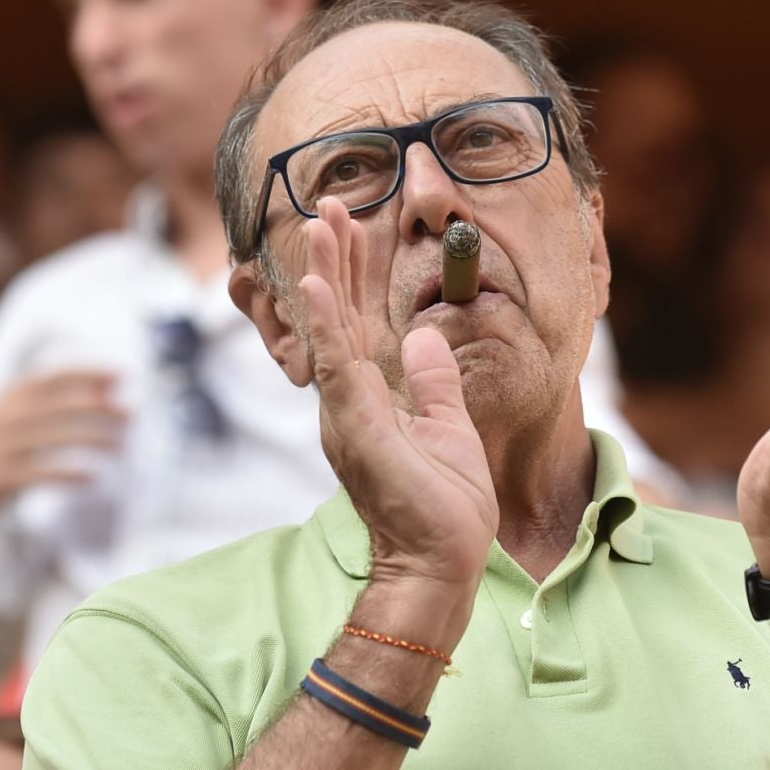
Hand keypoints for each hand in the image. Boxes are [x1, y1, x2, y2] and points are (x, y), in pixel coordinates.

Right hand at [0, 371, 124, 522]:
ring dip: (92, 440)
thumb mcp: (14, 419)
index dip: (90, 373)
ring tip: (121, 447)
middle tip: (131, 413)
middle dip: (98, 405)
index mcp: (10, 397)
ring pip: (55, 437)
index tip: (123, 375)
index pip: (55, 377)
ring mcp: (2, 447)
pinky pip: (42, 473)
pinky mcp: (0, 477)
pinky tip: (94, 479)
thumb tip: (106, 392)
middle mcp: (6, 416)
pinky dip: (70, 475)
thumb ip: (51, 404)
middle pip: (59, 404)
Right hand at [299, 198, 496, 616]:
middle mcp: (349, 403)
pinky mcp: (356, 429)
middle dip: (335, 258)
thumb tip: (428, 336)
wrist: (441, 565)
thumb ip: (434, 383)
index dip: (353, 274)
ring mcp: (348, 415)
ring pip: (333, 331)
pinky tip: (320, 286)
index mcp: (371, 401)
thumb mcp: (449, 429)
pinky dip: (329, 325)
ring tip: (323, 224)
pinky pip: (338, 367)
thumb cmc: (445, 512)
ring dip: (328, 275)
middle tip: (330, 204)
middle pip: (339, 316)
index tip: (349, 226)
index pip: (359, 324)